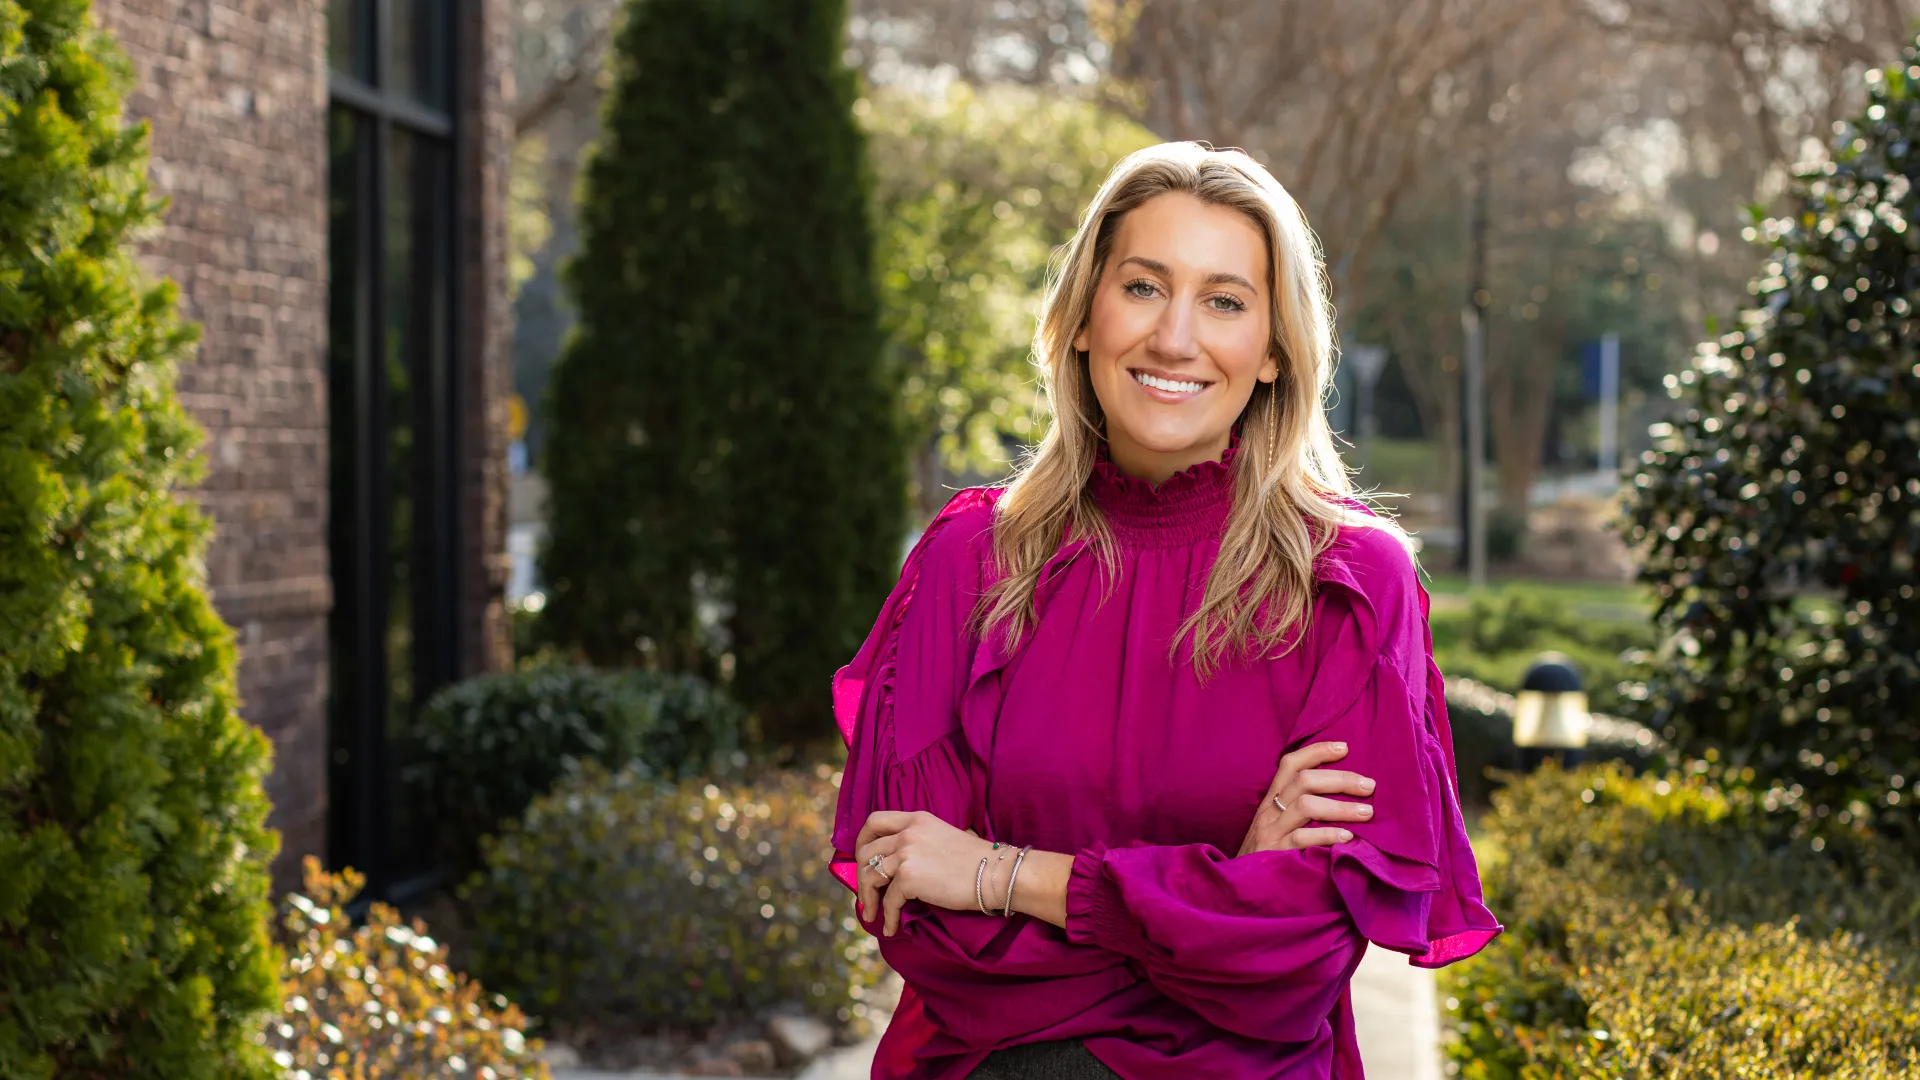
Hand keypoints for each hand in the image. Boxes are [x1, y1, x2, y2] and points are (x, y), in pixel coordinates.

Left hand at [854, 810, 996, 935]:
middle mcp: (908, 832)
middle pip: (866, 851)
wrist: (996, 873)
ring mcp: (907, 853)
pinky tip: (891, 927)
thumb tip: (898, 864)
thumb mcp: (944, 836)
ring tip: (873, 913)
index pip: (874, 821)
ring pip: (870, 876)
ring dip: (868, 898)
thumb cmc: (977, 861)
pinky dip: (888, 917)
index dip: (862, 841)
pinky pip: (889, 900)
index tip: (862, 859)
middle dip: (861, 875)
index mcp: (916, 819)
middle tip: (867, 893)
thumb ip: (920, 841)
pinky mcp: (909, 877)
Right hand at [1236, 740, 1375, 855]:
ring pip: (1306, 806)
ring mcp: (1271, 832)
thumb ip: (1298, 808)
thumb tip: (1342, 794)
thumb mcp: (1276, 824)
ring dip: (1341, 807)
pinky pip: (1303, 839)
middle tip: (1369, 786)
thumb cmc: (1265, 852)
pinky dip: (1328, 834)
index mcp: (1271, 799)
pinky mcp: (1275, 854)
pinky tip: (1348, 837)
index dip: (1317, 752)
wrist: (1237, 884)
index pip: (1291, 764)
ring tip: (1367, 812)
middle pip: (1304, 781)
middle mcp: (1269, 811)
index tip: (1345, 748)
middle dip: (1340, 779)